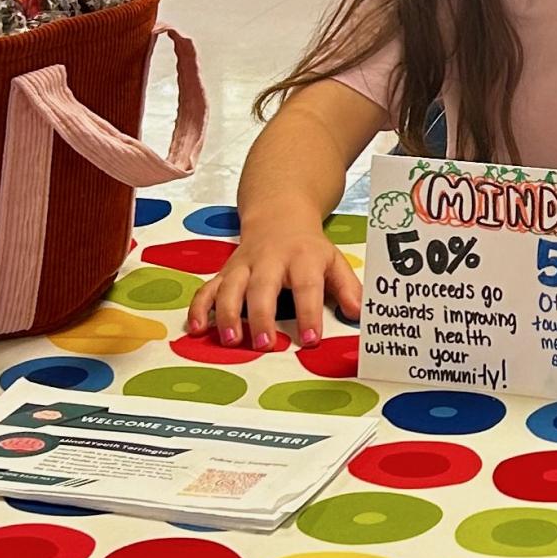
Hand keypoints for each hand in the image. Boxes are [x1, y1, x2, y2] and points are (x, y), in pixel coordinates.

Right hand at [186, 212, 362, 348]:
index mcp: (302, 258)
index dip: (309, 313)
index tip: (310, 340)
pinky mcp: (225, 271)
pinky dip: (199, 307)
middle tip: (265, 344)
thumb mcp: (334, 261)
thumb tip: (358, 314)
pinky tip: (198, 329)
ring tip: (232, 341)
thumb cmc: (308, 247)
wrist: (278, 213)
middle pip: (262, 288)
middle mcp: (269, 260)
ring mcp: (243, 265)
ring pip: (230, 287)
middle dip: (262, 316)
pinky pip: (207, 288)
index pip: (306, 286)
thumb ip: (347, 288)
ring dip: (227, 314)